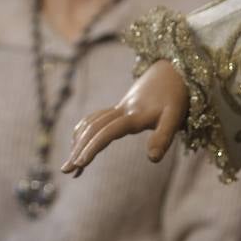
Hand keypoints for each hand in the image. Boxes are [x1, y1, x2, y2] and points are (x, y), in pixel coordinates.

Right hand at [60, 60, 187, 175]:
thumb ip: (163, 137)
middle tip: (65, 170)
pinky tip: (78, 142)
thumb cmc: (175, 97)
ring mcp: (118, 108)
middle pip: (93, 129)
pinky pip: (94, 118)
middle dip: (78, 149)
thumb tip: (152, 159)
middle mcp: (120, 110)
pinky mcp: (119, 107)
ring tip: (70, 165)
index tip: (79, 163)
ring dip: (78, 142)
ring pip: (91, 124)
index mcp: (133, 115)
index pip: (107, 132)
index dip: (92, 147)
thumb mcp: (174, 117)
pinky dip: (83, 131)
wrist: (172, 70)